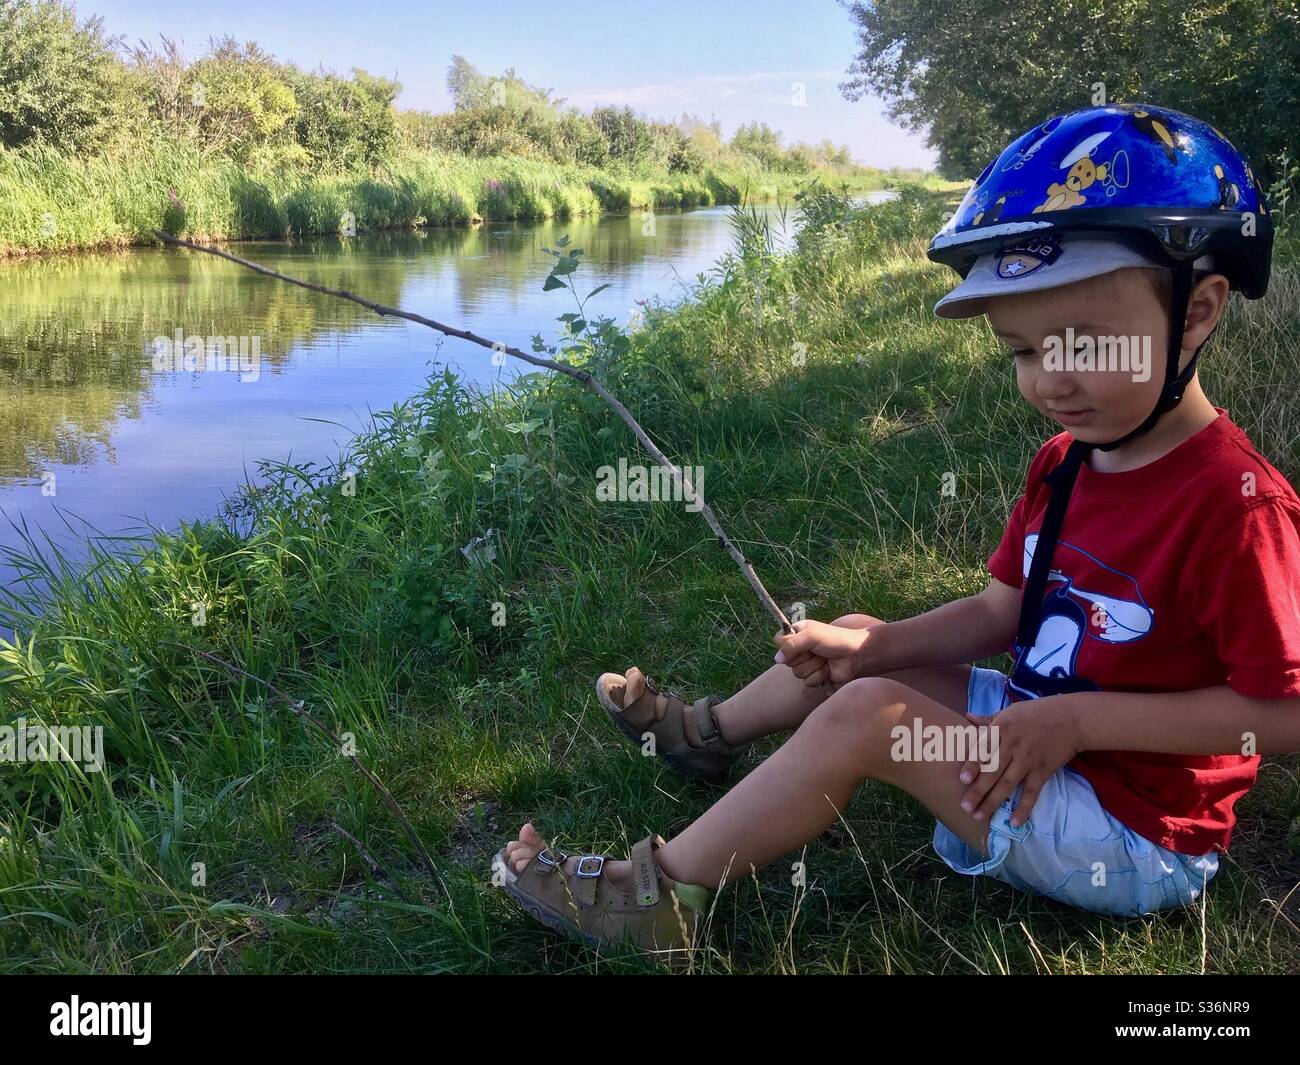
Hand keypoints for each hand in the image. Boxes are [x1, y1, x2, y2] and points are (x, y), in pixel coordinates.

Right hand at [772, 619, 873, 686]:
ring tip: (825, 660)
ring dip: (813, 667)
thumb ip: (790, 645)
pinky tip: (829, 670)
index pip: (778, 641)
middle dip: (804, 658)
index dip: (785, 646)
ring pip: (797, 673)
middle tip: (817, 652)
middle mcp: (802, 648)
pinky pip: (807, 682)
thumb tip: (777, 660)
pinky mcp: (816, 676)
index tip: (798, 645)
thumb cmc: (836, 640)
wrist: (858, 655)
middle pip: (787, 661)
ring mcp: (809, 663)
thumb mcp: (811, 635)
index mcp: (799, 633)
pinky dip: (819, 676)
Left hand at [955, 695, 1081, 827]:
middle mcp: (1013, 746)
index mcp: (1002, 729)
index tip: (962, 779)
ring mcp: (1028, 761)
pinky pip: (1032, 793)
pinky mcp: (1042, 772)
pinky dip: (1023, 808)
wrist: (1071, 719)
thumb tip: (967, 718)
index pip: (984, 749)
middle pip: (993, 771)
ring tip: (979, 816)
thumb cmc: (1037, 713)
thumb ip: (988, 719)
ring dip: (992, 802)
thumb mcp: (1010, 711)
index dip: (973, 764)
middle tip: (964, 807)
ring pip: (1008, 784)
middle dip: (978, 790)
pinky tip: (1014, 823)